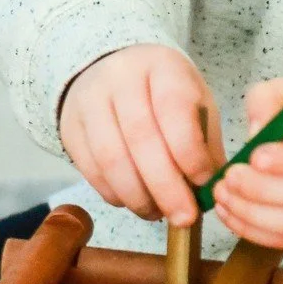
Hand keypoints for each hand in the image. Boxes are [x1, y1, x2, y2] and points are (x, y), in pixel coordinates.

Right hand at [58, 45, 224, 223]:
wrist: (112, 71)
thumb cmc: (164, 93)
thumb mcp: (195, 102)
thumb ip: (205, 142)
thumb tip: (212, 190)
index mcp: (162, 66)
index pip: (173, 108)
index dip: (189, 151)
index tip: (204, 181)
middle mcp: (120, 77)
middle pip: (141, 137)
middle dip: (166, 186)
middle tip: (184, 217)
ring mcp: (89, 101)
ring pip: (111, 158)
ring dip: (138, 196)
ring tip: (159, 213)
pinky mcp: (70, 127)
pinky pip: (91, 169)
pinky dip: (115, 194)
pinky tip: (135, 202)